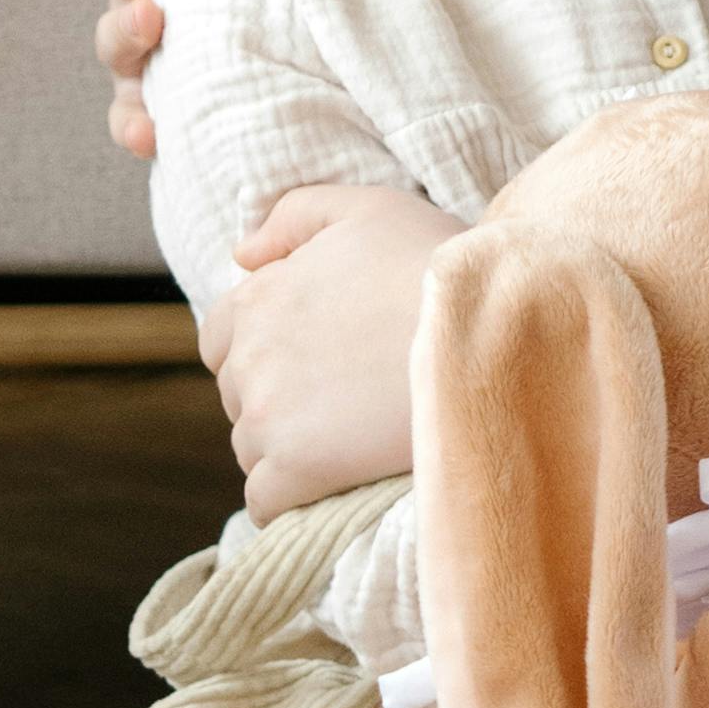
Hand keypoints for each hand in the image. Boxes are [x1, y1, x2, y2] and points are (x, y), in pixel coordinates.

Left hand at [212, 177, 455, 513]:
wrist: (488, 334)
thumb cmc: (436, 266)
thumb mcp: (369, 207)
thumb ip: (295, 214)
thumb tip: (243, 253)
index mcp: (258, 298)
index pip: (220, 338)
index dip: (265, 349)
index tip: (315, 358)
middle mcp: (250, 358)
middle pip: (239, 395)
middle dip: (279, 398)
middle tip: (344, 397)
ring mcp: (267, 418)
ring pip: (251, 448)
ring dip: (287, 449)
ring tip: (351, 439)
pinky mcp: (294, 471)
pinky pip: (264, 500)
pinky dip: (289, 499)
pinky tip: (331, 486)